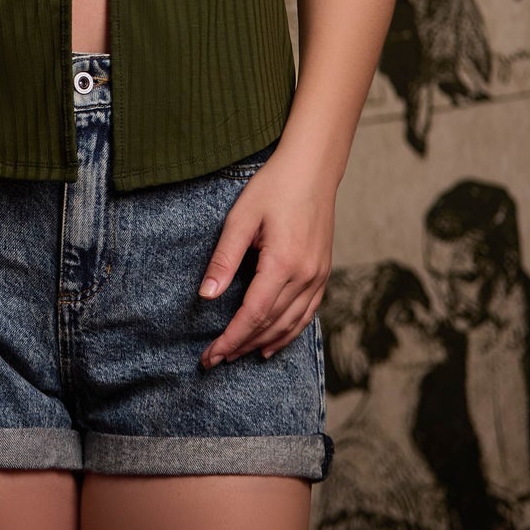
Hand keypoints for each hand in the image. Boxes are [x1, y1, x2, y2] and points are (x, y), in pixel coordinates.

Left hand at [197, 148, 335, 366]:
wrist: (313, 169)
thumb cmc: (274, 187)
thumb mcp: (241, 218)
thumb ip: (224, 259)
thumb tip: (206, 296)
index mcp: (284, 263)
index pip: (253, 314)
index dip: (230, 339)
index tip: (209, 356)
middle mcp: (306, 276)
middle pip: (270, 325)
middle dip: (241, 345)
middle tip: (214, 361)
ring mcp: (319, 276)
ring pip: (290, 324)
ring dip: (262, 343)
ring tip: (237, 356)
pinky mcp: (323, 273)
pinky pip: (306, 314)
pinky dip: (288, 333)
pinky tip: (272, 343)